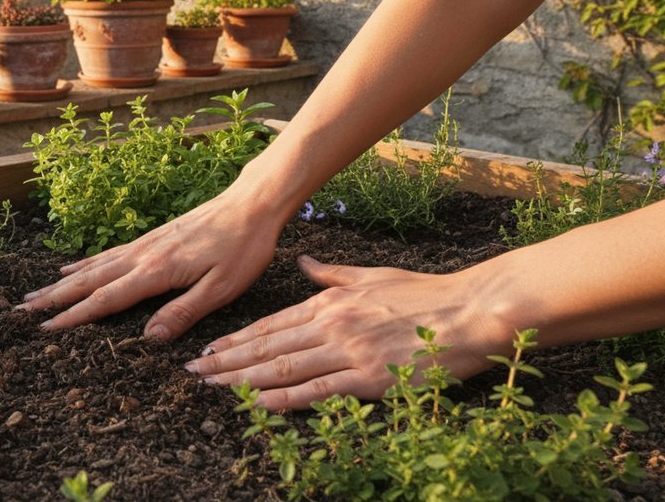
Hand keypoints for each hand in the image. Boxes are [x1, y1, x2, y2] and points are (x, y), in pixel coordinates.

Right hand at [16, 183, 284, 339]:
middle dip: (56, 297)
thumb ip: (184, 312)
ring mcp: (146, 243)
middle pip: (90, 279)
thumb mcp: (222, 288)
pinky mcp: (153, 237)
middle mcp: (144, 255)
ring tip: (37, 292)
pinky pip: (110, 253)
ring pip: (95, 265)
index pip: (108, 298)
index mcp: (157, 271)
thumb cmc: (244, 247)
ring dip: (63, 281)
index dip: (76, 315)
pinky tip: (73, 266)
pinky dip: (85, 262)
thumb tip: (148, 338)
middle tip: (23, 310)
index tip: (47, 328)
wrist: (253, 202)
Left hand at [185, 255, 512, 409]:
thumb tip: (303, 263)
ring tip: (213, 386)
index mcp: (330, 301)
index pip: (272, 323)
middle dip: (227, 359)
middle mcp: (331, 324)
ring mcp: (348, 351)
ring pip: (284, 366)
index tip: (210, 347)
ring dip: (243, 378)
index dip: (237, 337)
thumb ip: (332, 274)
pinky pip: (318, 389)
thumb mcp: (371, 274)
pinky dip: (285, 396)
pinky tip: (258, 401)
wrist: (470, 311)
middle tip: (195, 370)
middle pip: (268, 346)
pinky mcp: (368, 378)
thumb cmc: (426, 294)